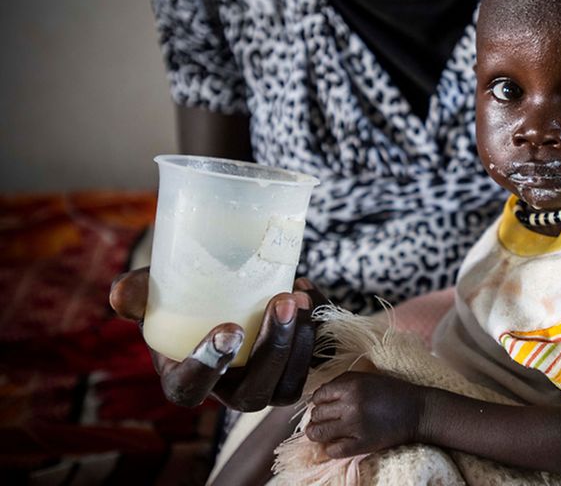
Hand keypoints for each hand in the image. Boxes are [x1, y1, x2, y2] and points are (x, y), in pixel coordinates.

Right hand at [109, 267, 318, 410]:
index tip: (228, 330)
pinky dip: (317, 330)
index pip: (192, 389)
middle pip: (253, 392)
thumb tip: (121, 294)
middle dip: (272, 348)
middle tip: (282, 301)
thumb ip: (137, 294)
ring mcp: (262, 386)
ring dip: (301, 344)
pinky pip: (313, 363)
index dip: (210, 366)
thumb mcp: (152, 294)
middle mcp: (226, 392)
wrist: (215, 293)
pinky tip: (309, 291)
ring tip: (299, 297)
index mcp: (184, 379)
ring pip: (288, 385)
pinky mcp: (291, 371)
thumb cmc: (178, 299)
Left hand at [306, 372, 425, 457]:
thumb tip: (320, 395)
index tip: (325, 405)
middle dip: (318, 417)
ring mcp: (355, 426)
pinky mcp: (362, 444)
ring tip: (324, 433)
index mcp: (351, 385)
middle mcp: (350, 404)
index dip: (319, 401)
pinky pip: (333, 450)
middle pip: (316, 414)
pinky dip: (331, 449)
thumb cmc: (394, 392)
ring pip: (318, 433)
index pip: (319, 395)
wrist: (419, 411)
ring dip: (318, 433)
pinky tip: (337, 444)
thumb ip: (344, 382)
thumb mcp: (368, 378)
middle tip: (327, 419)